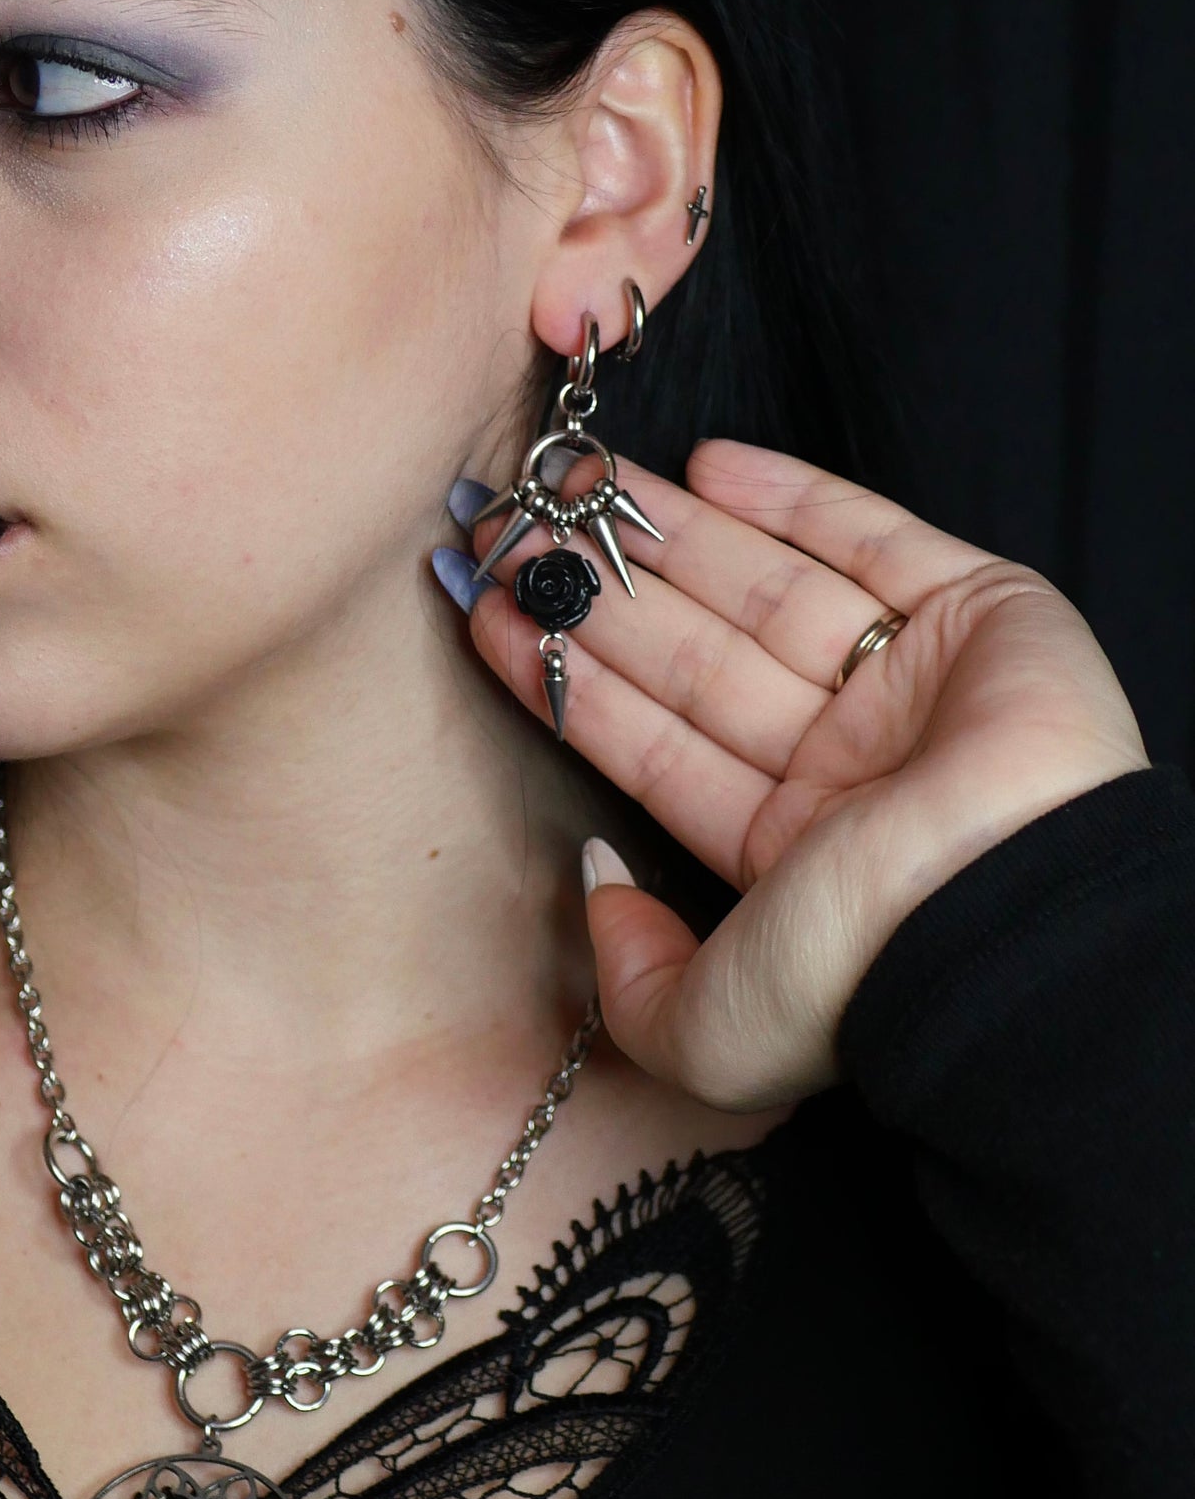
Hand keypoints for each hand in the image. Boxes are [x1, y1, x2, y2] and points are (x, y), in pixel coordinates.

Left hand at [459, 441, 1149, 1110]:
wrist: (1006, 920)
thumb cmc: (859, 976)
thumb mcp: (705, 1032)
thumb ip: (633, 974)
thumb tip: (598, 884)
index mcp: (788, 853)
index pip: (654, 743)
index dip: (565, 675)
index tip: (491, 609)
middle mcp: (847, 764)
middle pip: (697, 655)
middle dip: (601, 590)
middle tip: (513, 523)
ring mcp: (914, 685)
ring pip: (768, 589)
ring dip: (668, 533)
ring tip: (572, 482)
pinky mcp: (983, 612)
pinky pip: (875, 539)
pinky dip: (794, 497)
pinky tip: (705, 466)